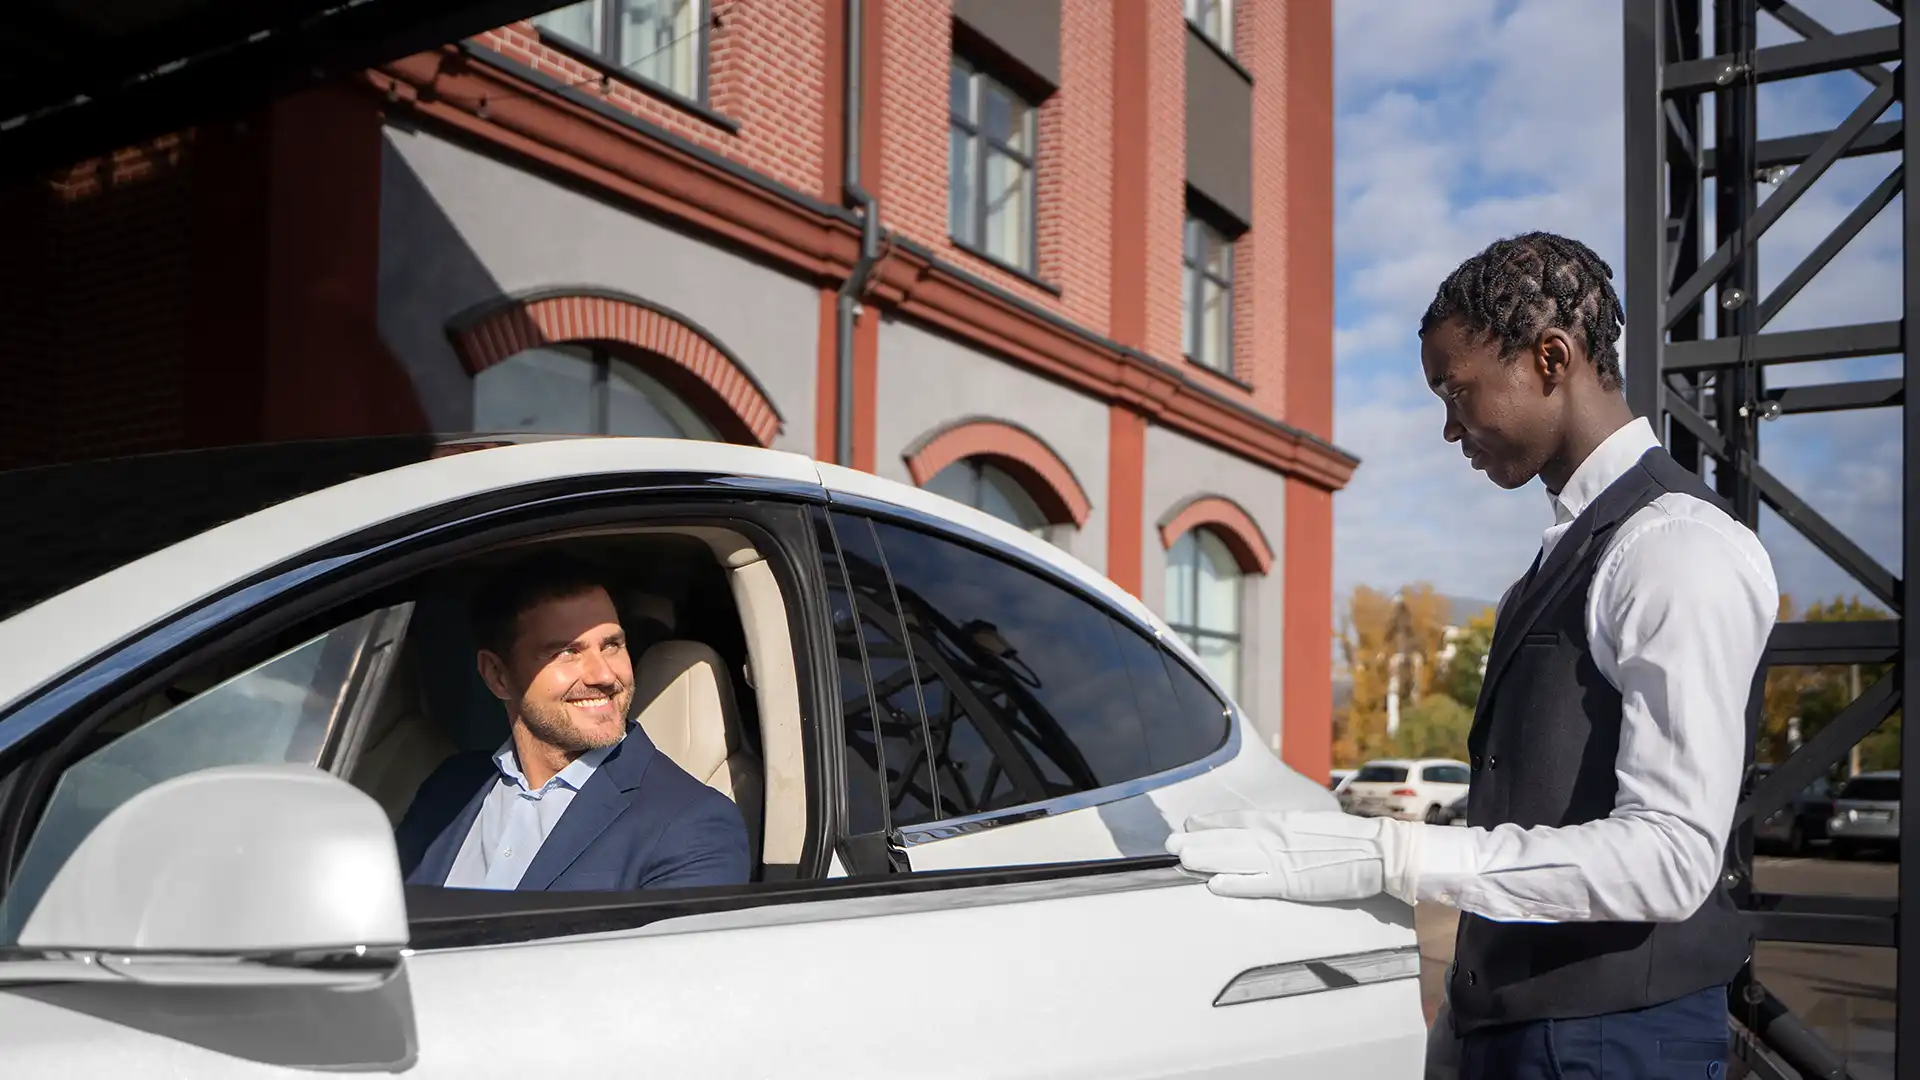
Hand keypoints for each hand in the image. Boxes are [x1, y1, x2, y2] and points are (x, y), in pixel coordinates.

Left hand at [1165, 810, 1421, 903]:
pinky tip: (1215, 884)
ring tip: (1182, 859)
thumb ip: (1285, 829)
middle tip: (1170, 843)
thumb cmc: (1348, 839)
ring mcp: (1283, 860)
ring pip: (1236, 858)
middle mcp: (1277, 837)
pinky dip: (1236, 884)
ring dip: (1207, 859)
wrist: (1378, 850)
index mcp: (1282, 821)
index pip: (1239, 820)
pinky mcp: (1294, 884)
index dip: (1212, 823)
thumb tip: (1264, 830)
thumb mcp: (1311, 824)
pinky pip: (1258, 884)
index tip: (1189, 823)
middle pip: (1230, 838)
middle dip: (1198, 840)